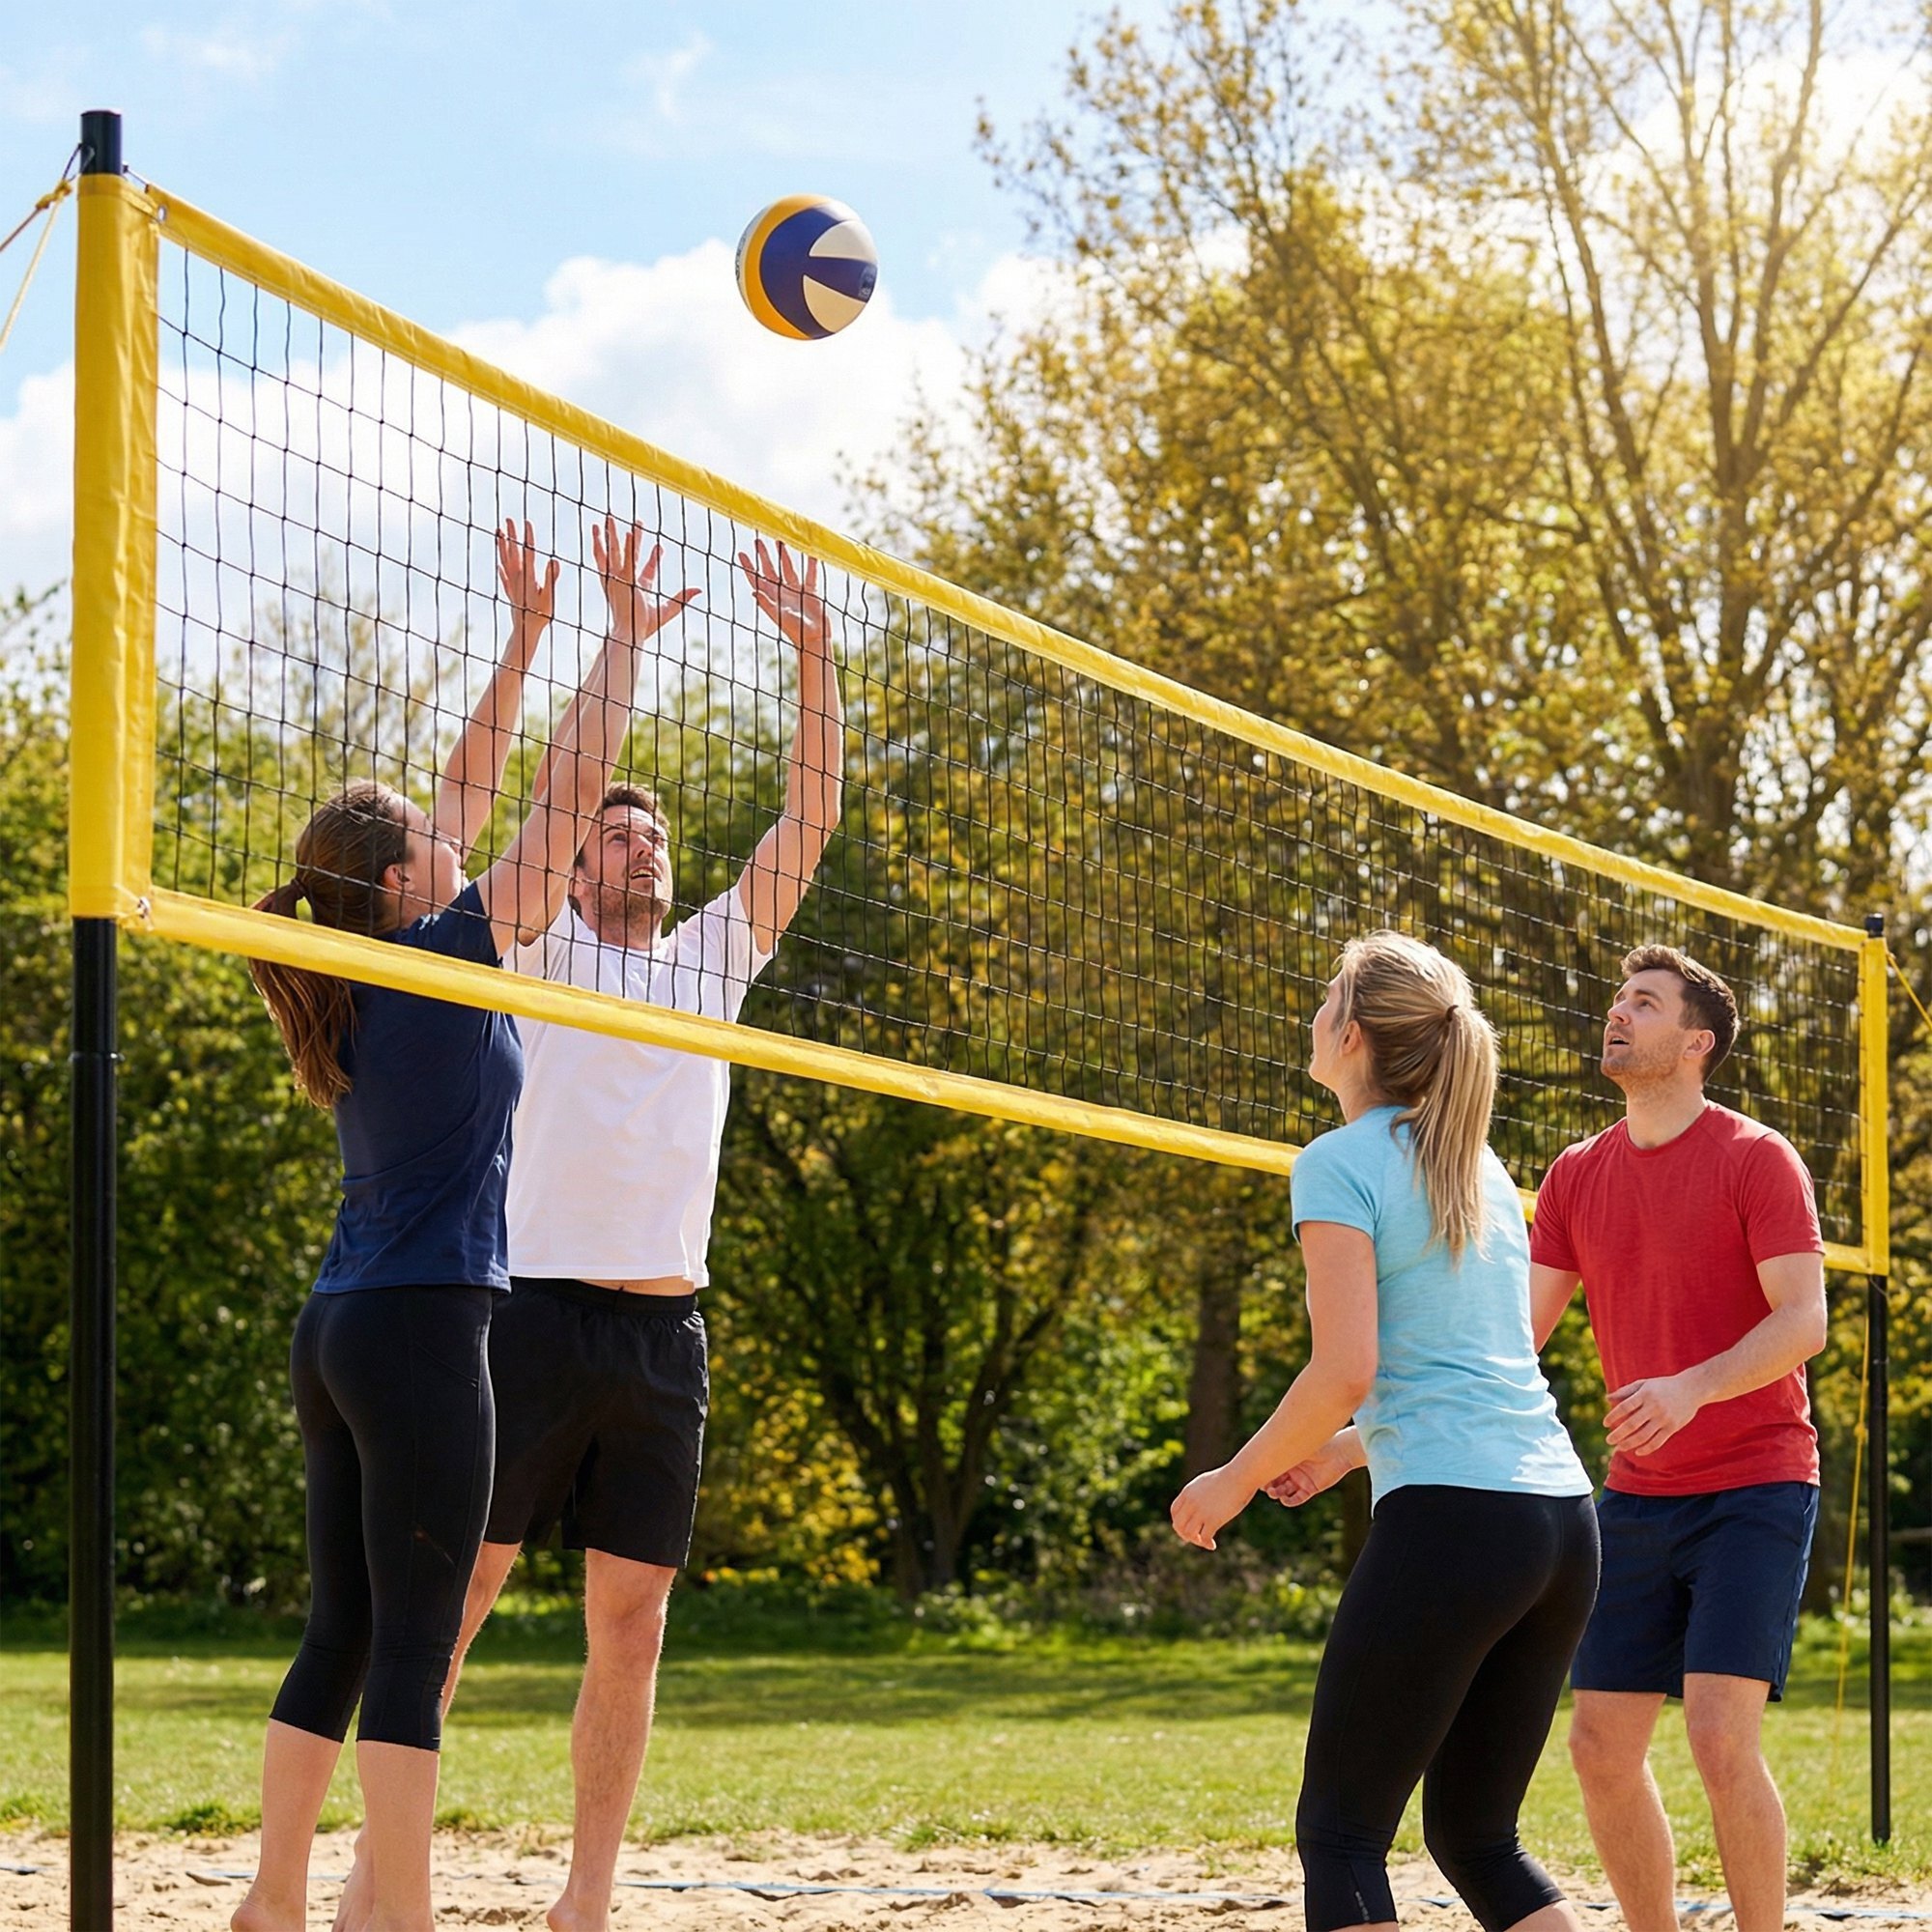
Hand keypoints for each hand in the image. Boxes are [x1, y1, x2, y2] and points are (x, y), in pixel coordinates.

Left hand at [497, 518, 558, 635]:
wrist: (525, 632)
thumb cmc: (540, 616)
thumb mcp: (549, 597)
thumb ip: (551, 578)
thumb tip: (554, 560)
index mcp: (528, 577)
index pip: (528, 552)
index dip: (528, 536)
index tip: (527, 522)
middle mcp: (517, 578)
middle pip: (513, 552)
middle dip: (511, 534)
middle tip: (508, 519)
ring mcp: (512, 584)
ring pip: (505, 560)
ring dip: (502, 546)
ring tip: (499, 532)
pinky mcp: (510, 592)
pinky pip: (504, 575)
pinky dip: (501, 567)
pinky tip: (499, 563)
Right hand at [591, 516, 699, 642]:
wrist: (630, 632)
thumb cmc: (645, 627)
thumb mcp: (668, 610)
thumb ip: (683, 597)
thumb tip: (699, 589)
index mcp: (639, 587)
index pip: (647, 567)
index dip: (654, 556)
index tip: (661, 547)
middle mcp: (626, 578)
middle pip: (628, 553)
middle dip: (631, 537)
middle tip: (637, 521)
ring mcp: (620, 577)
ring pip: (616, 550)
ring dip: (612, 533)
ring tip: (609, 516)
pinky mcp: (620, 578)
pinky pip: (625, 558)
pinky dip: (626, 546)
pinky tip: (626, 531)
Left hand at [738, 537, 830, 652]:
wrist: (813, 638)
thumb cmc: (794, 630)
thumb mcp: (779, 616)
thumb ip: (767, 604)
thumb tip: (754, 592)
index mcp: (771, 597)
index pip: (756, 579)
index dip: (748, 566)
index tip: (741, 554)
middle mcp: (781, 591)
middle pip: (770, 569)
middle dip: (763, 556)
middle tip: (757, 541)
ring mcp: (795, 590)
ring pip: (788, 568)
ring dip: (784, 555)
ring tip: (780, 540)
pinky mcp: (810, 592)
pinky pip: (810, 574)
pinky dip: (811, 564)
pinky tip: (810, 553)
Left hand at [1169, 1465, 1255, 1550]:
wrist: (1239, 1476)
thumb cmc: (1228, 1478)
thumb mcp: (1206, 1482)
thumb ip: (1199, 1493)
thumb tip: (1198, 1504)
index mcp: (1188, 1492)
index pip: (1174, 1511)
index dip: (1178, 1521)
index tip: (1187, 1527)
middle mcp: (1191, 1502)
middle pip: (1178, 1525)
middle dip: (1185, 1535)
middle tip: (1196, 1539)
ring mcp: (1201, 1511)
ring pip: (1189, 1533)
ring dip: (1196, 1541)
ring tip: (1205, 1542)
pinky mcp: (1213, 1519)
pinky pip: (1204, 1538)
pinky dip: (1206, 1544)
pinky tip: (1213, 1545)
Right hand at [1265, 1440, 1353, 1507]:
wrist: (1340, 1451)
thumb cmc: (1319, 1444)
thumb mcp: (1298, 1446)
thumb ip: (1284, 1449)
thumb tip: (1261, 1448)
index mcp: (1287, 1458)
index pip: (1271, 1469)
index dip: (1264, 1475)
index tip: (1258, 1478)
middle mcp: (1292, 1470)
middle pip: (1275, 1481)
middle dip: (1269, 1486)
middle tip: (1266, 1488)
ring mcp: (1301, 1480)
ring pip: (1285, 1491)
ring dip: (1278, 1494)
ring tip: (1274, 1493)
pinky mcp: (1310, 1489)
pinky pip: (1298, 1498)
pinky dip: (1290, 1501)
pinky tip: (1284, 1501)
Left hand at [1605, 1373, 1702, 1456]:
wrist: (1691, 1389)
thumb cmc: (1663, 1386)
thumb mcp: (1644, 1384)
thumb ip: (1625, 1391)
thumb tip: (1607, 1398)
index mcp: (1645, 1394)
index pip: (1624, 1407)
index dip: (1613, 1416)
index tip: (1604, 1423)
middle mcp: (1654, 1407)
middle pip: (1632, 1424)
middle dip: (1618, 1434)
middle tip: (1608, 1440)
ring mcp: (1664, 1418)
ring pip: (1644, 1435)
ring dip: (1629, 1443)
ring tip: (1619, 1447)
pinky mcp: (1673, 1427)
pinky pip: (1658, 1441)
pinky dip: (1646, 1449)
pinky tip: (1637, 1452)